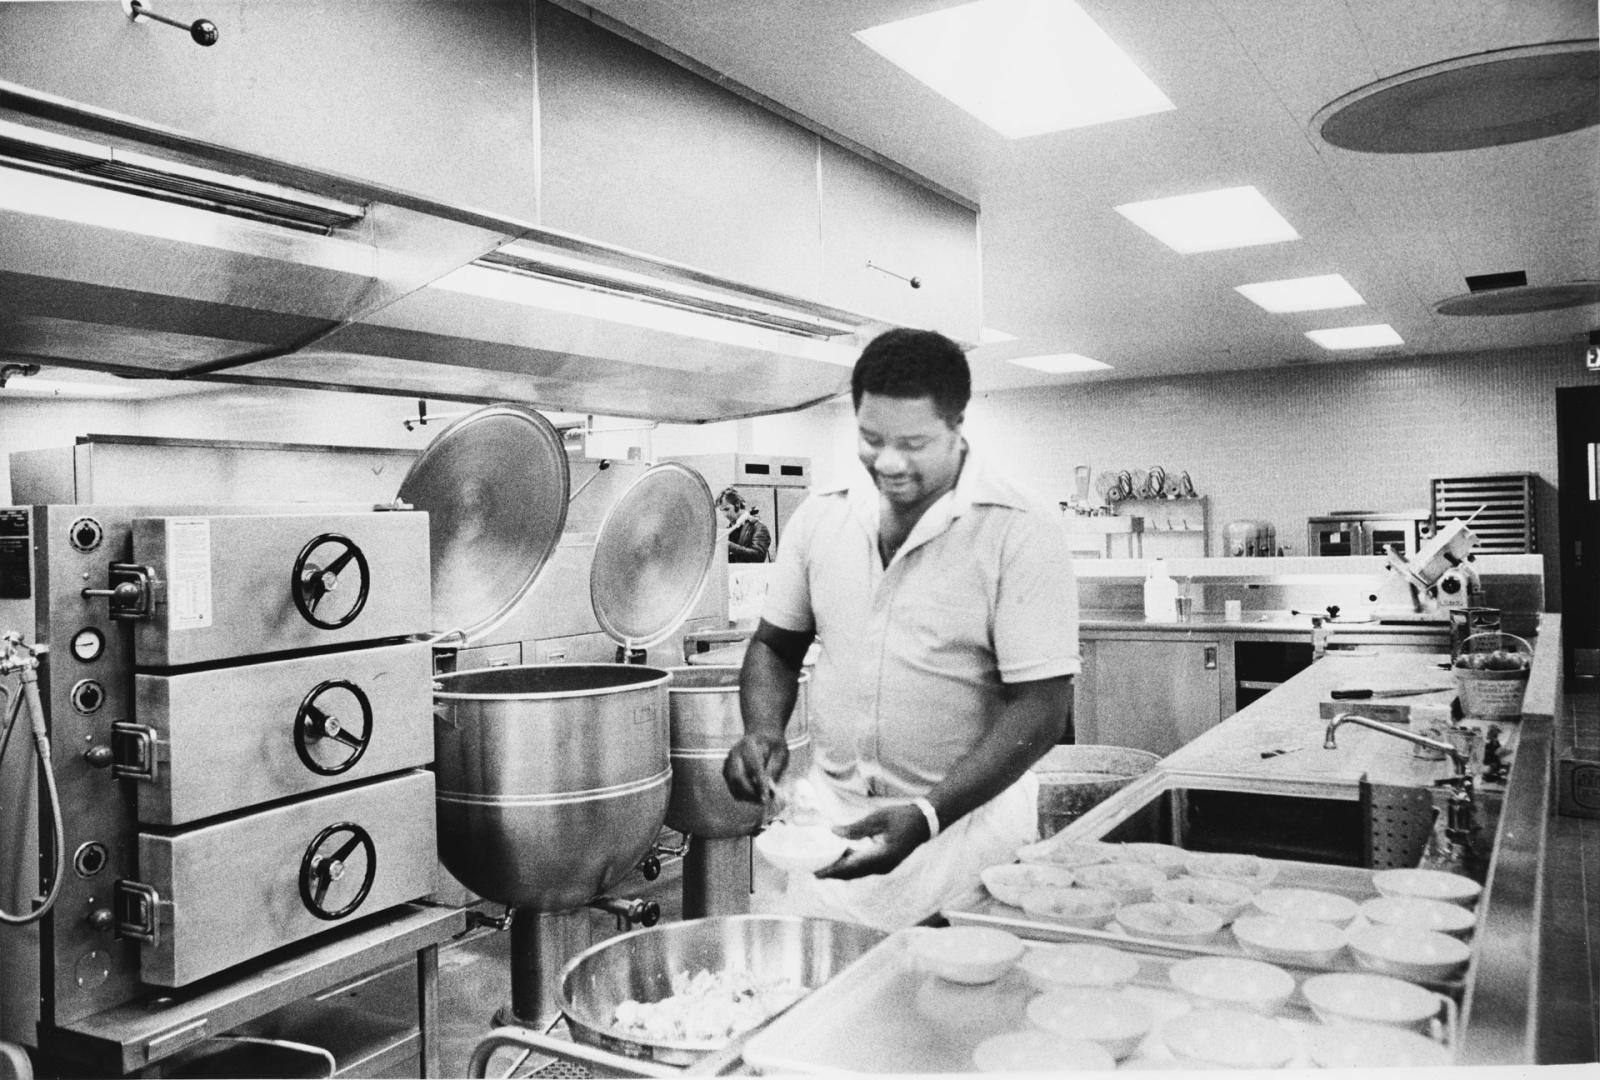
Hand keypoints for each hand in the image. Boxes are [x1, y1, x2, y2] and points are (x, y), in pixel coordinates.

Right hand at [722, 732, 787, 803]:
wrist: (761, 735)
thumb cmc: (773, 745)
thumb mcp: (781, 753)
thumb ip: (775, 769)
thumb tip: (769, 789)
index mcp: (750, 745)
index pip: (753, 767)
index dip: (760, 784)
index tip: (767, 798)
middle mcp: (735, 753)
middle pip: (737, 777)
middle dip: (751, 793)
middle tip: (764, 801)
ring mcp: (728, 762)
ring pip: (733, 785)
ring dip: (747, 797)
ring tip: (762, 799)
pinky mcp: (726, 771)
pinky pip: (733, 788)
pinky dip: (743, 796)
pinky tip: (755, 795)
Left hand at [814, 804, 929, 879]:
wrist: (923, 823)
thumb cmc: (901, 817)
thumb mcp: (877, 818)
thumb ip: (855, 828)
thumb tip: (833, 831)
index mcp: (881, 857)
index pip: (851, 867)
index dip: (833, 871)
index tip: (817, 874)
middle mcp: (882, 867)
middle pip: (853, 873)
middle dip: (834, 873)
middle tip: (814, 872)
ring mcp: (885, 867)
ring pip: (858, 872)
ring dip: (842, 870)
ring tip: (824, 867)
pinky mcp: (885, 864)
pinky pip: (865, 868)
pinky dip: (852, 865)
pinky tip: (842, 857)